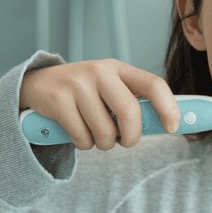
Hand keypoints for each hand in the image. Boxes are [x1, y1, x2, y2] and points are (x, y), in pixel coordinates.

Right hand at [19, 59, 180, 149]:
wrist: (38, 86)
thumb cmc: (85, 94)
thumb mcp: (110, 90)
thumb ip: (135, 104)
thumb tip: (171, 125)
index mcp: (119, 69)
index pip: (153, 84)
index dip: (168, 107)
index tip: (173, 127)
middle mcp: (100, 71)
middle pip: (130, 112)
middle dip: (131, 136)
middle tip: (125, 142)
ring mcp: (78, 84)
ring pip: (105, 131)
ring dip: (104, 144)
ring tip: (96, 135)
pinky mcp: (58, 100)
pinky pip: (82, 137)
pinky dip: (84, 144)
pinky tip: (77, 132)